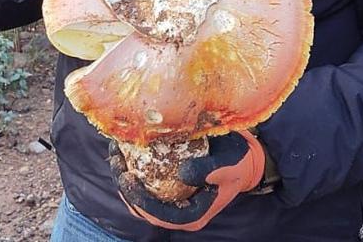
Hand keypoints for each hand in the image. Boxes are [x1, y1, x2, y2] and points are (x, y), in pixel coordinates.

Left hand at [110, 131, 265, 231]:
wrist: (246, 157)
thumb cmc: (238, 163)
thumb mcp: (227, 165)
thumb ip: (207, 169)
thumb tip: (182, 172)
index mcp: (192, 215)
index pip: (159, 216)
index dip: (139, 201)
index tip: (127, 179)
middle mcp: (180, 210)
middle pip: (144, 208)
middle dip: (126, 188)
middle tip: (116, 163)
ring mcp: (175, 197)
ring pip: (143, 194)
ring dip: (126, 176)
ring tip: (116, 154)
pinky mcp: (172, 183)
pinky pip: (149, 179)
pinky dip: (137, 165)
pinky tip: (127, 147)